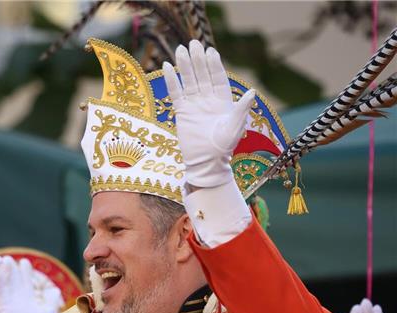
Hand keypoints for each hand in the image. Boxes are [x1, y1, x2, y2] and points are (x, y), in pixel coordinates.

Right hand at [0, 258, 64, 312]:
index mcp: (28, 305)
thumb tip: (54, 290)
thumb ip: (50, 301)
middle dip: (11, 271)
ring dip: (3, 274)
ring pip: (5, 288)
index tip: (24, 262)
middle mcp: (18, 305)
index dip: (25, 274)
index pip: (25, 286)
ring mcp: (10, 308)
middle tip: (9, 259)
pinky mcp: (4, 312)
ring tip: (4, 261)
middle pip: (13, 284)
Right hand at [162, 41, 255, 187]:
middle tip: (193, 43)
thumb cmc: (223, 146)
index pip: (217, 77)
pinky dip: (172, 80)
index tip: (210, 51)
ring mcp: (194, 104)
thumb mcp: (235, 127)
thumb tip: (253, 92)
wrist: (206, 161)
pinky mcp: (182, 112)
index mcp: (223, 100)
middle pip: (202, 75)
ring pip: (188, 80)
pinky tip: (167, 67)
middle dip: (198, 59)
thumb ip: (241, 109)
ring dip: (185, 65)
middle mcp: (208, 99)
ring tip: (180, 50)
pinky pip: (175, 93)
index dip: (214, 64)